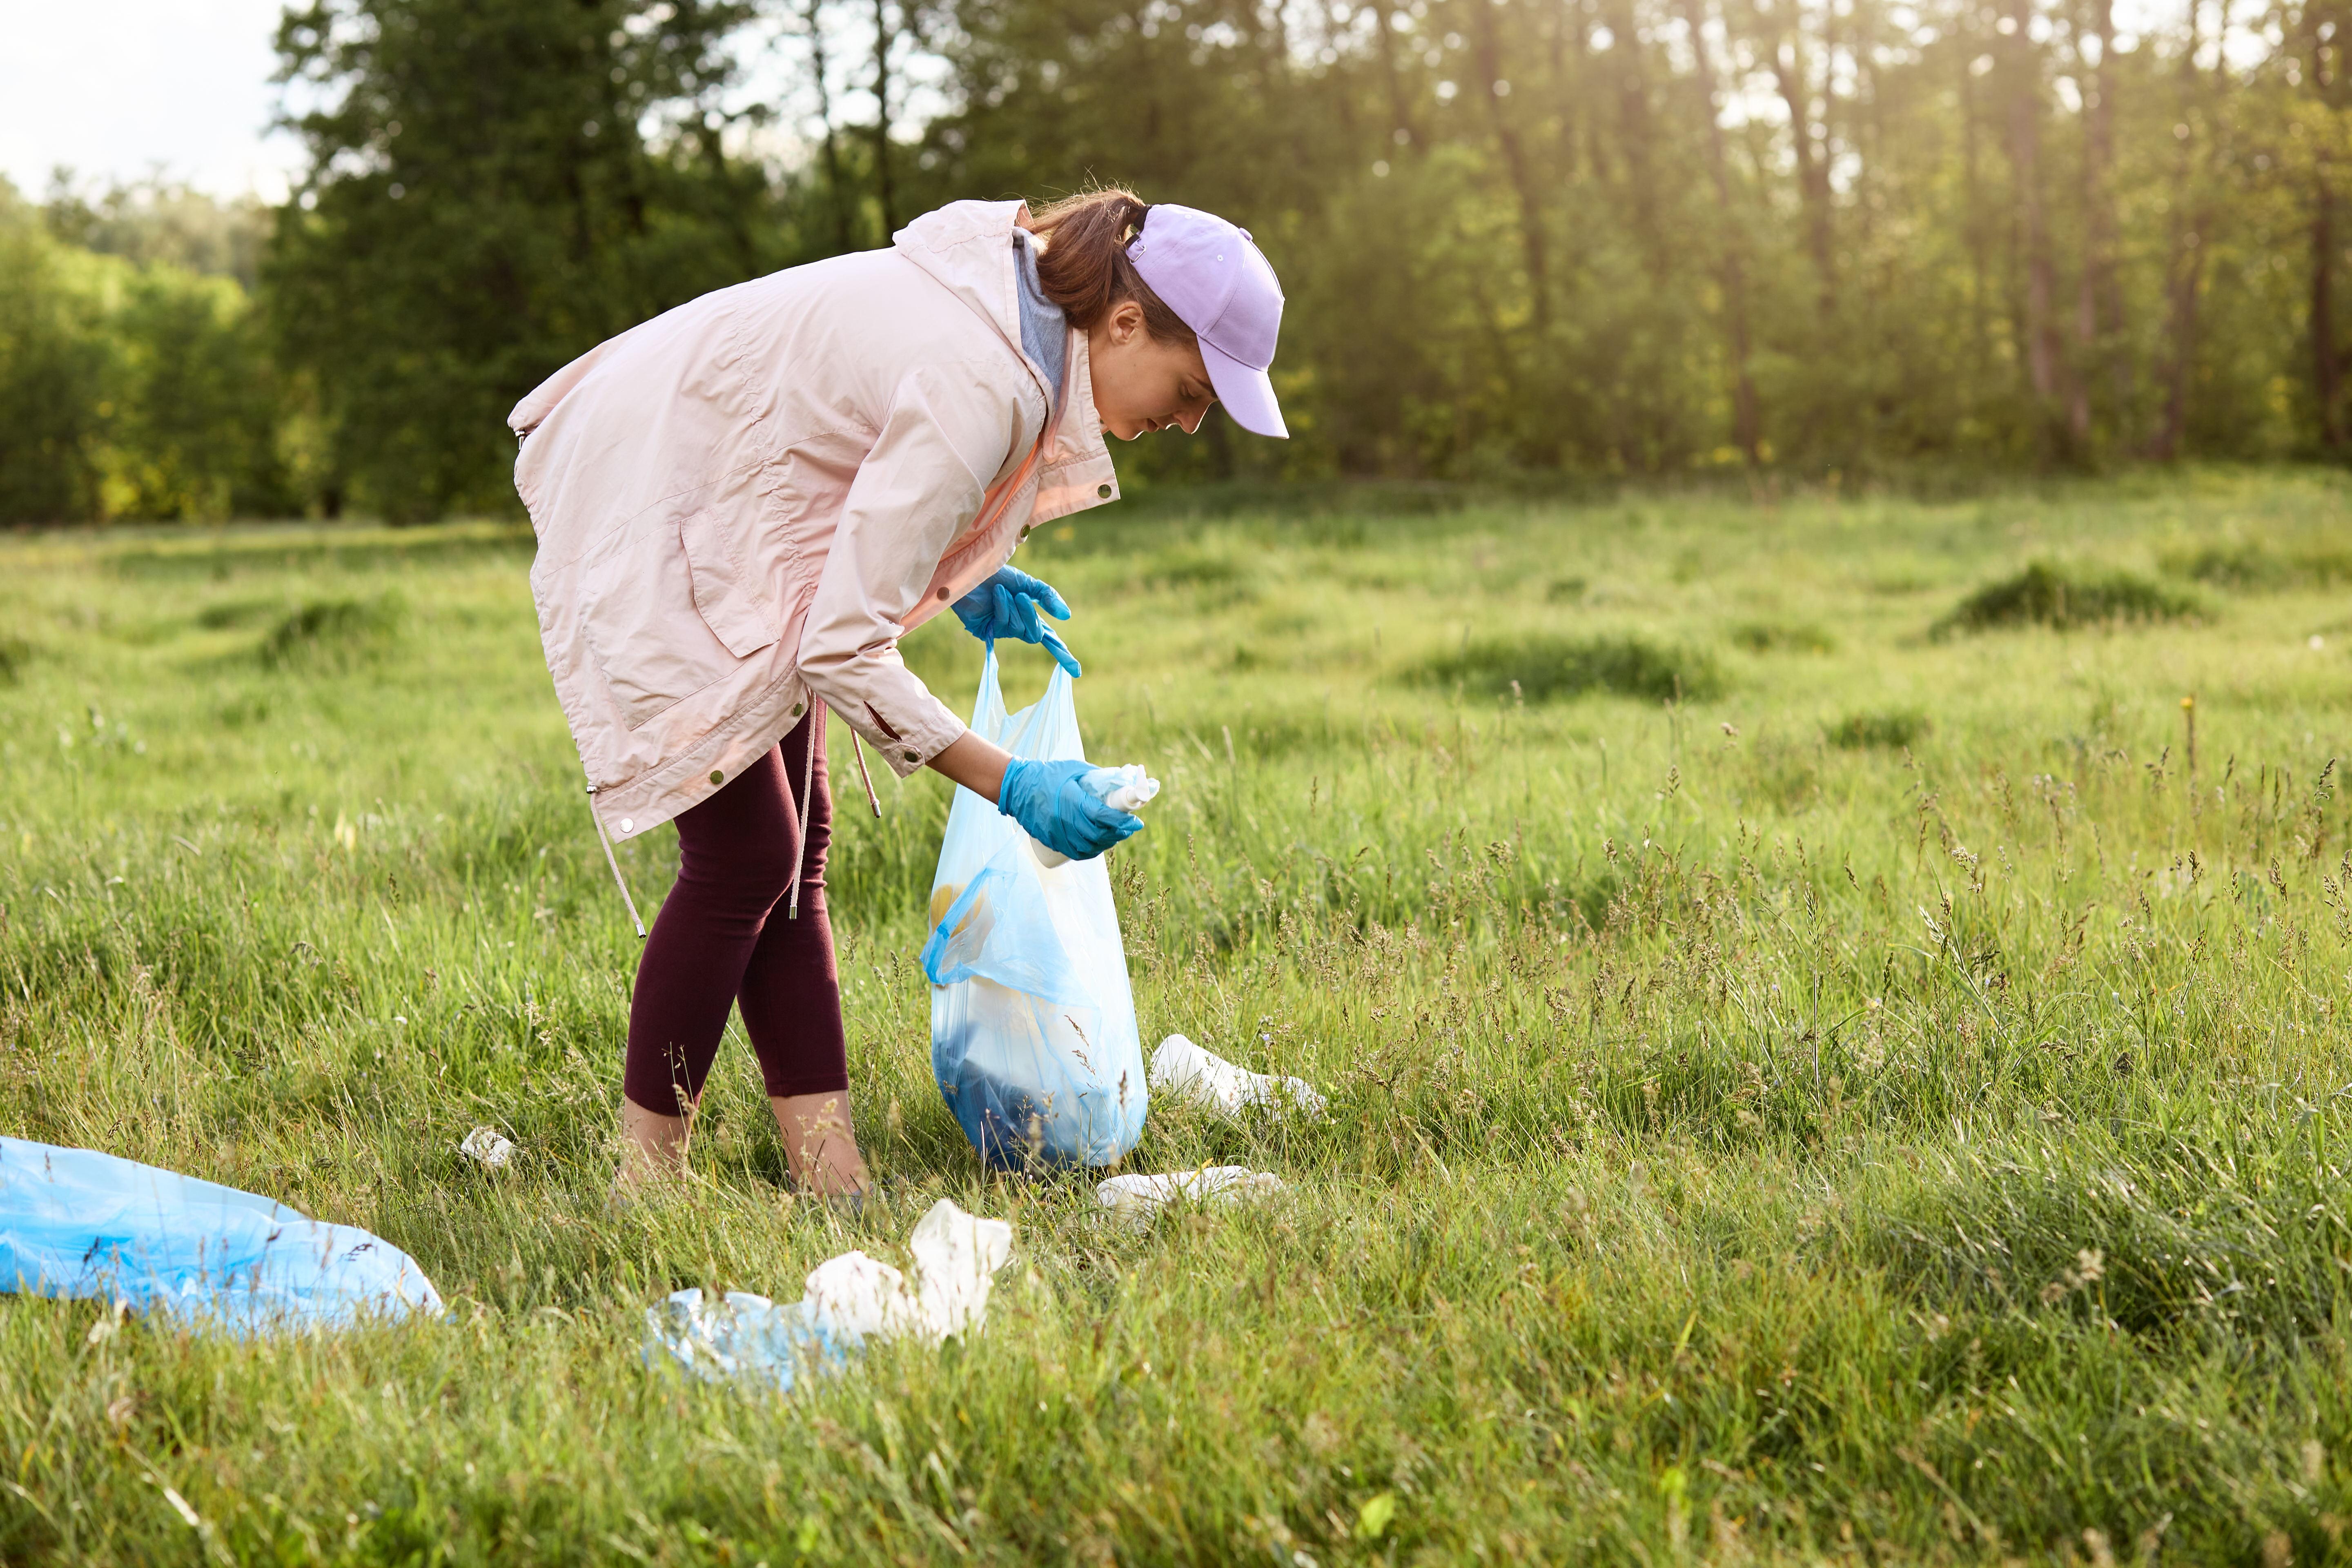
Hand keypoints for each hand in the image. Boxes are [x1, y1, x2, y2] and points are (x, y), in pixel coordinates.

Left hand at [953, 567, 1081, 677]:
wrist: (972, 569)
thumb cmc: (997, 575)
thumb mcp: (1028, 584)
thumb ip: (1048, 597)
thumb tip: (1066, 616)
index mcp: (1028, 616)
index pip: (1050, 640)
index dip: (1063, 655)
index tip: (1076, 672)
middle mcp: (1016, 626)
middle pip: (1035, 635)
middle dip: (1030, 615)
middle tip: (1021, 596)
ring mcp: (1001, 631)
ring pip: (1019, 629)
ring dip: (1013, 607)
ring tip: (1001, 591)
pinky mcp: (985, 631)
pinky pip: (1003, 626)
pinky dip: (1002, 608)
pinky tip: (996, 595)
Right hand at [997, 758, 1141, 861]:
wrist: (1017, 787)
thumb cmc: (1048, 774)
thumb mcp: (1074, 768)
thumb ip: (1096, 776)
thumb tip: (1119, 783)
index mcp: (1072, 800)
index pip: (1103, 816)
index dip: (1122, 822)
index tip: (1135, 821)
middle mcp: (1064, 819)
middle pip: (1098, 835)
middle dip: (1118, 834)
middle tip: (1129, 828)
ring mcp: (1056, 832)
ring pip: (1087, 847)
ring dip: (1106, 844)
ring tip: (1115, 836)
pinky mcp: (1050, 840)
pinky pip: (1074, 852)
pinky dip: (1089, 852)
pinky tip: (1097, 846)